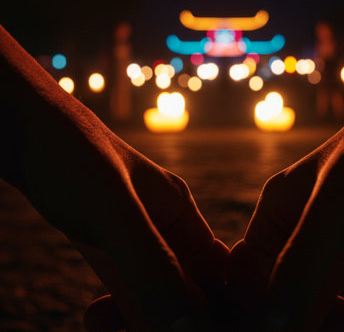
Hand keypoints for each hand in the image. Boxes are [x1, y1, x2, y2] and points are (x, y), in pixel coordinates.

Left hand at [0, 26, 228, 330]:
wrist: (26, 133)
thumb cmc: (72, 157)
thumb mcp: (114, 211)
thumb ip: (152, 263)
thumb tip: (191, 326)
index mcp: (179, 209)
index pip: (216, 268)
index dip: (216, 306)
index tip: (196, 331)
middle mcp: (163, 224)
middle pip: (186, 285)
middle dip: (175, 318)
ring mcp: (133, 235)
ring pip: (154, 290)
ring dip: (142, 318)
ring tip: (110, 326)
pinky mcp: (107, 243)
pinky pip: (125, 286)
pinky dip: (118, 310)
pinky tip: (97, 316)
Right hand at [229, 20, 343, 330]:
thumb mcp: (334, 208)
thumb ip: (300, 261)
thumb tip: (268, 324)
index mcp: (273, 208)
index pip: (244, 268)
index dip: (253, 303)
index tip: (276, 327)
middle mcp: (288, 223)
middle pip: (270, 281)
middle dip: (282, 313)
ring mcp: (316, 234)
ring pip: (298, 287)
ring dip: (308, 316)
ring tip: (337, 326)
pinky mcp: (341, 242)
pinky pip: (324, 283)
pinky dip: (329, 308)